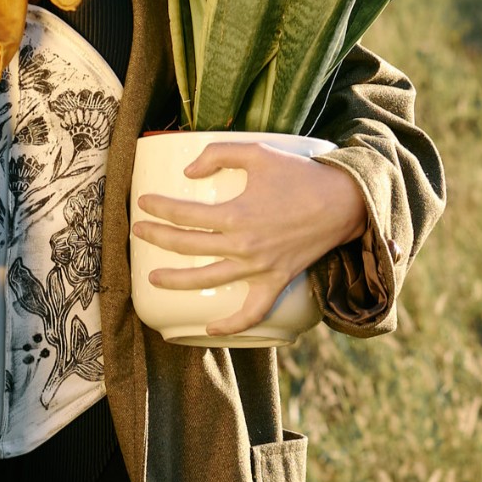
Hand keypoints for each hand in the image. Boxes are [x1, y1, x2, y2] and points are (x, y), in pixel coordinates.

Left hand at [131, 140, 368, 336]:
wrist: (343, 202)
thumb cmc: (300, 175)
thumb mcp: (258, 153)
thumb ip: (218, 154)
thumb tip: (188, 171)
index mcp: (236, 214)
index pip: (184, 215)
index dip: (159, 208)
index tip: (144, 203)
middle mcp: (243, 246)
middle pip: (187, 246)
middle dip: (157, 238)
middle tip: (138, 231)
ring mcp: (260, 268)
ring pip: (208, 281)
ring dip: (177, 281)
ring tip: (154, 278)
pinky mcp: (277, 281)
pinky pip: (252, 311)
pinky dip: (232, 325)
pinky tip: (210, 328)